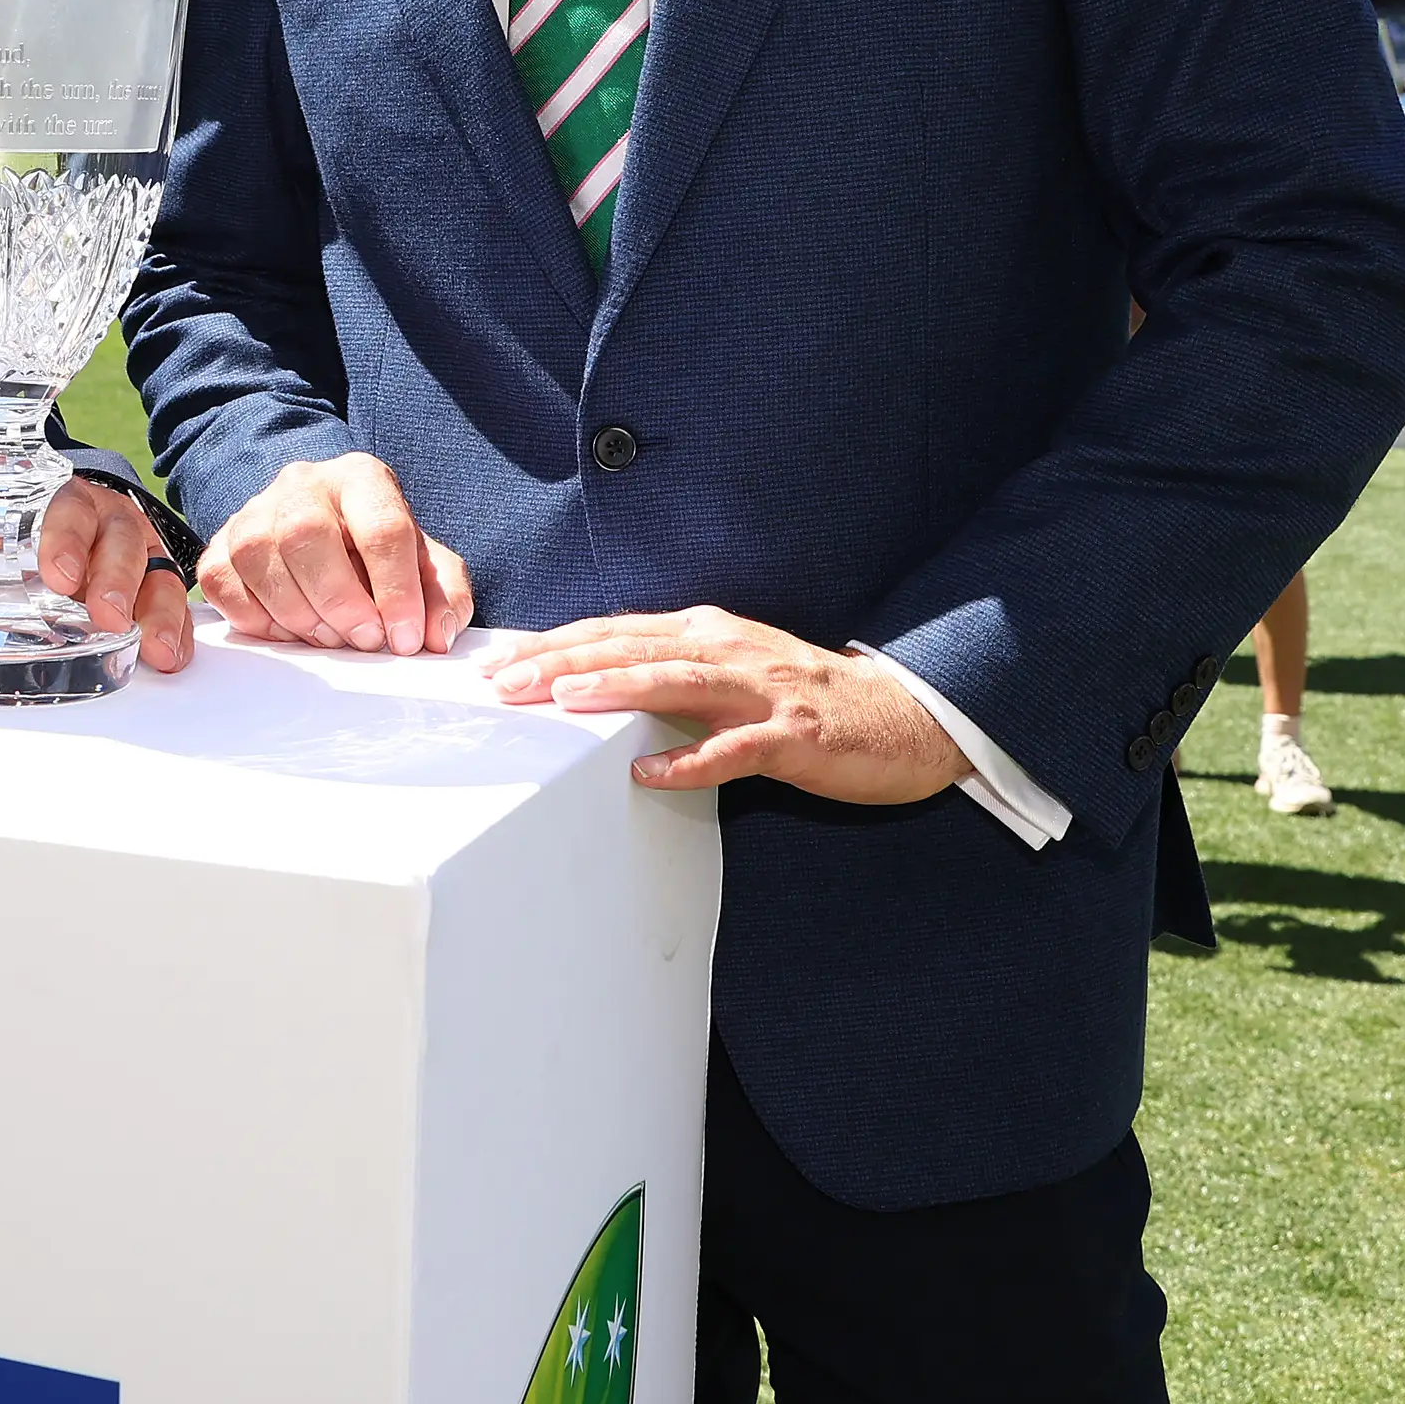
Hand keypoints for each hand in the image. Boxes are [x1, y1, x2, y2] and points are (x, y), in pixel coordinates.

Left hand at [34, 477, 195, 673]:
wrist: (59, 535)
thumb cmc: (22, 544)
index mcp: (64, 503)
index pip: (66, 509)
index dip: (63, 538)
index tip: (56, 574)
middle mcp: (107, 520)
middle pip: (119, 538)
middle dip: (114, 576)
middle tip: (105, 614)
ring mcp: (138, 549)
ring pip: (155, 569)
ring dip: (155, 610)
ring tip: (151, 647)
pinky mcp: (156, 580)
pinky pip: (172, 602)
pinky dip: (175, 630)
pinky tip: (169, 654)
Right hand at [195, 454, 472, 656]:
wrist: (322, 536)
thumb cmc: (377, 554)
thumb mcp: (424, 566)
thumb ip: (443, 595)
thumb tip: (436, 634)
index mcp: (362, 478)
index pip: (382, 527)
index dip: (397, 590)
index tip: (406, 638)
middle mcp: (302, 483)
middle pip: (307, 535)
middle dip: (340, 602)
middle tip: (364, 641)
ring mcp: (254, 511)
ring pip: (258, 556)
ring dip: (299, 615)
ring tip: (330, 638)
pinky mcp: (220, 544)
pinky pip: (222, 582)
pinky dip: (256, 618)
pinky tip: (288, 630)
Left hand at [483, 607, 969, 798]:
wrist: (902, 717)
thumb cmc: (803, 702)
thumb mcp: (730, 672)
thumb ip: (670, 672)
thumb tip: (593, 682)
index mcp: (708, 632)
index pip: (616, 632)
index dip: (556, 643)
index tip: (501, 661)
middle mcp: (728, 649)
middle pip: (633, 649)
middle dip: (564, 661)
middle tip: (507, 680)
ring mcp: (762, 692)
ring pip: (678, 682)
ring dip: (617, 688)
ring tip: (562, 699)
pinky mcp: (793, 737)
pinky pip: (734, 749)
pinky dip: (689, 760)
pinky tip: (649, 772)